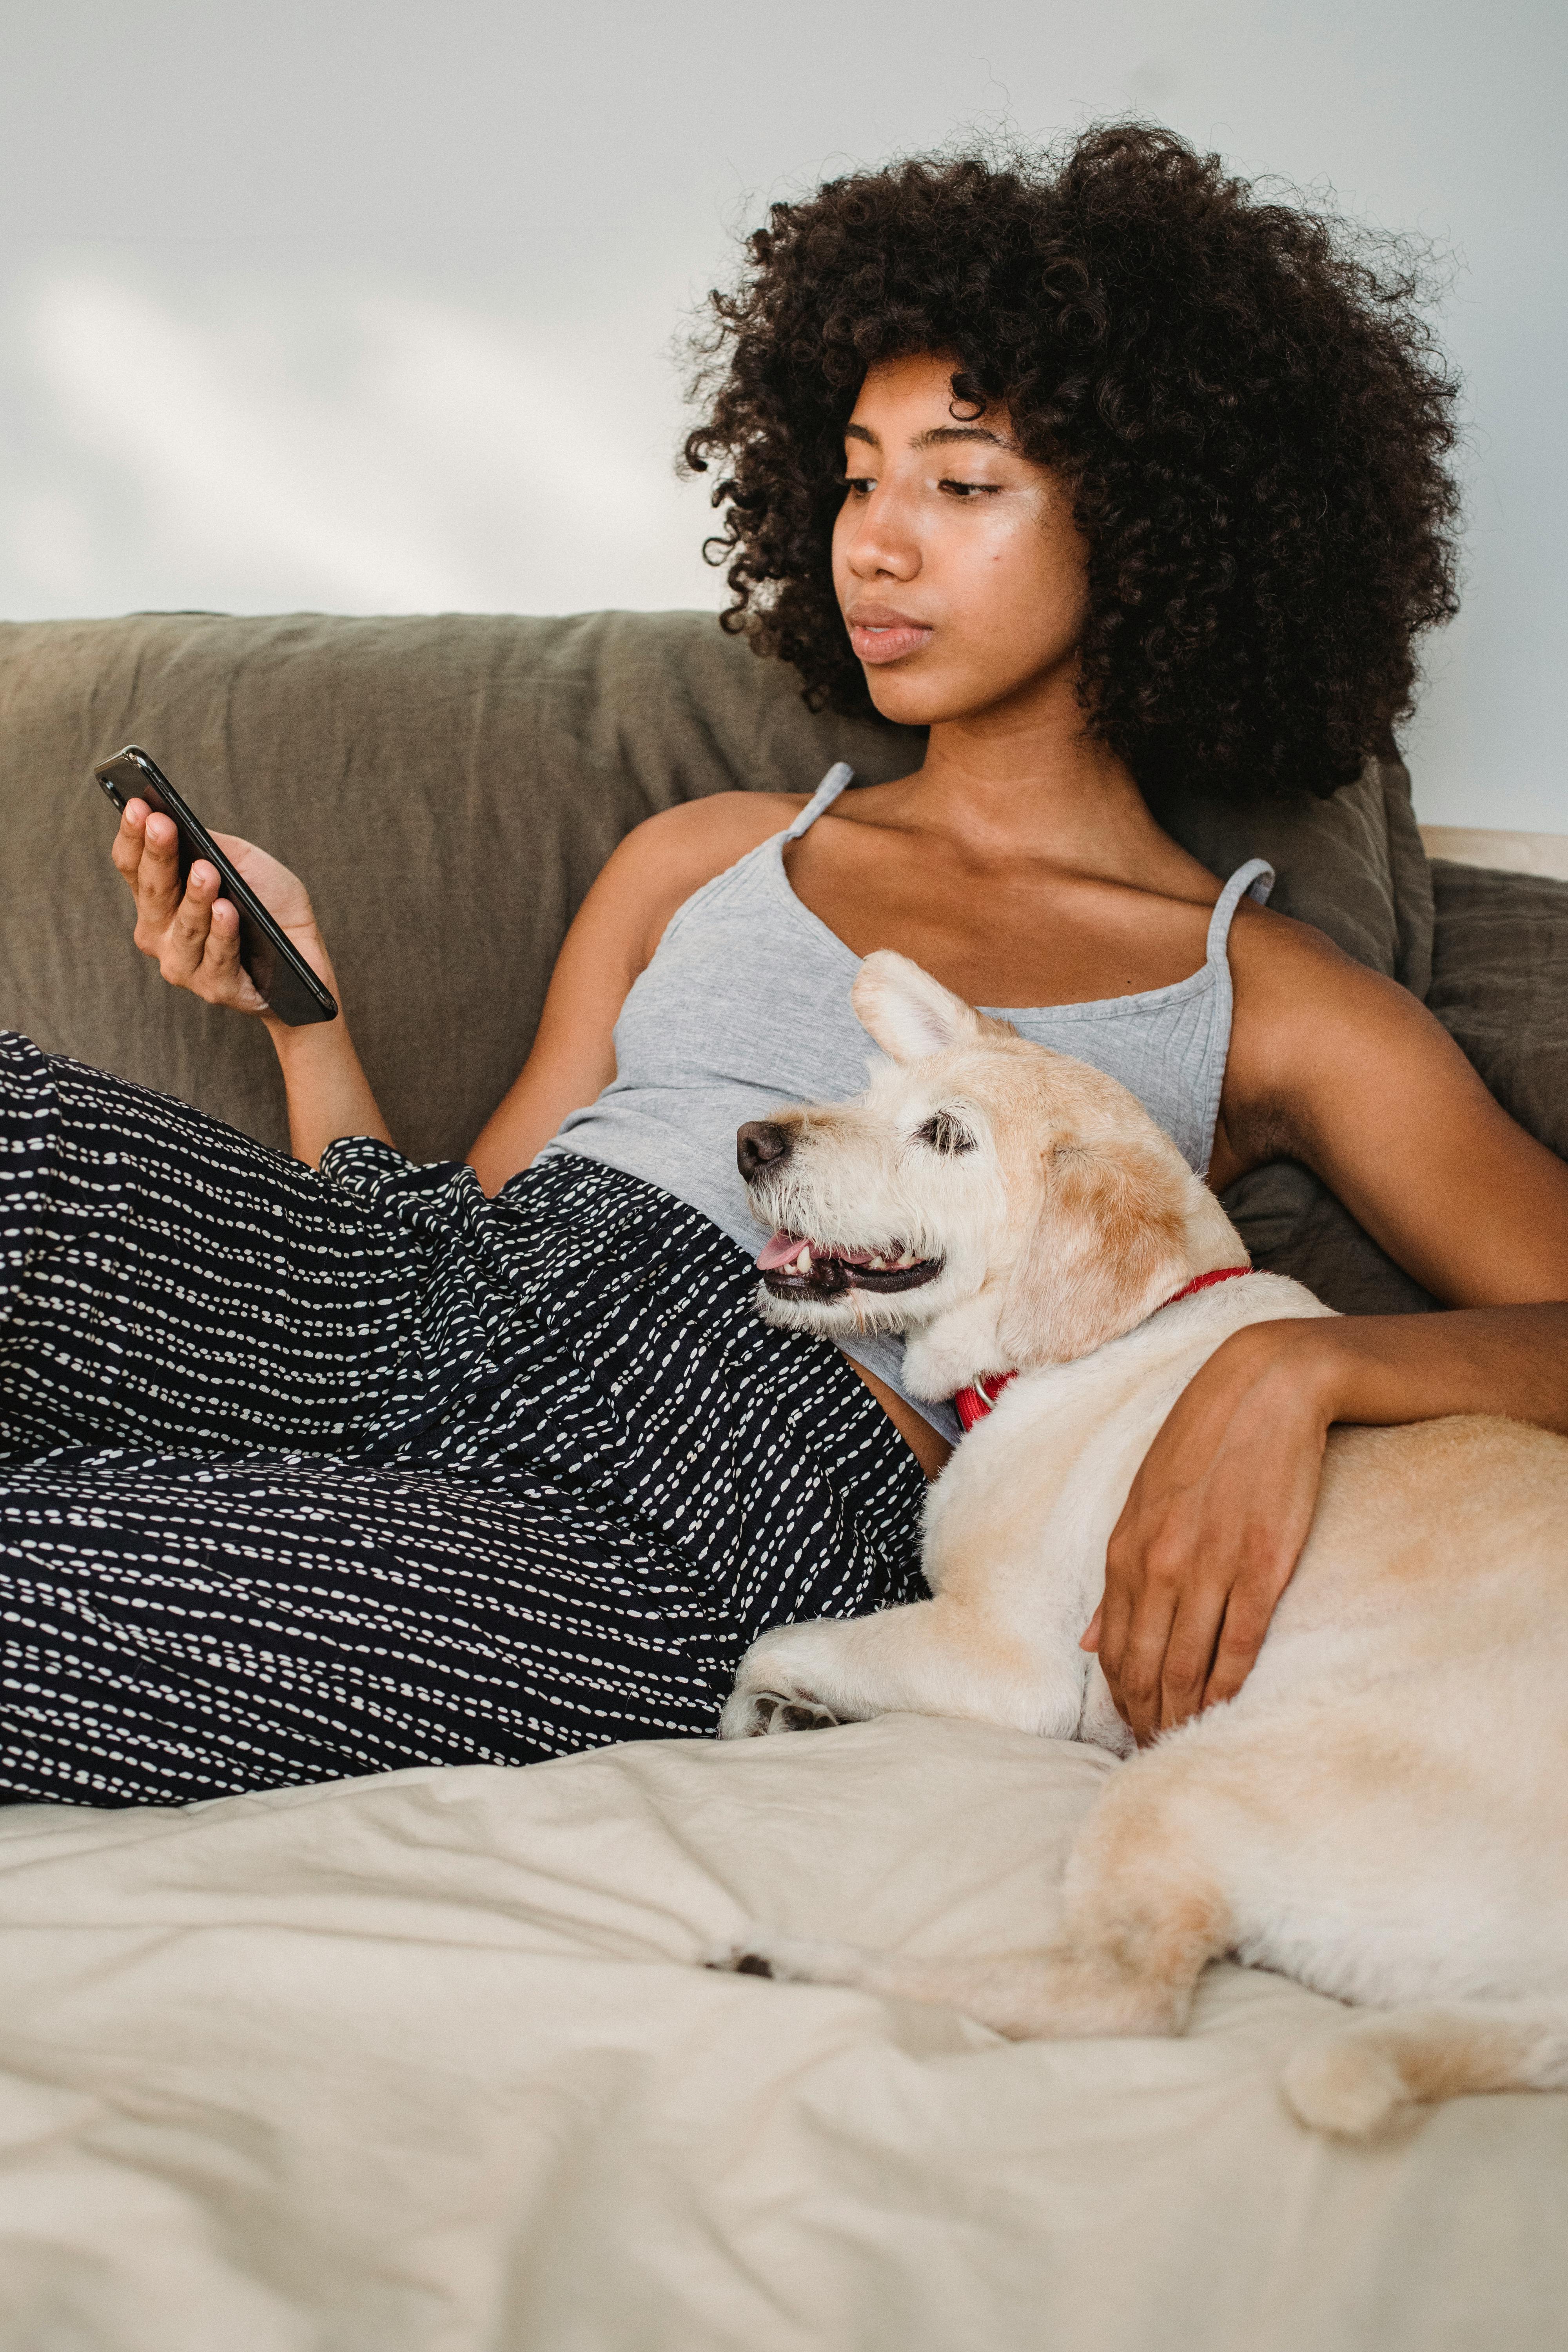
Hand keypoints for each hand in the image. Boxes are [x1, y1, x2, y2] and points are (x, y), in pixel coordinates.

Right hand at [111, 799, 328, 1019]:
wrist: (306, 956)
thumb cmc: (270, 906)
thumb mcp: (243, 864)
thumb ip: (211, 845)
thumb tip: (183, 821)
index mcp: (159, 900)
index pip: (134, 866)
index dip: (132, 836)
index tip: (138, 806)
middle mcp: (161, 934)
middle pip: (153, 892)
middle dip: (157, 855)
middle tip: (161, 825)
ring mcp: (184, 964)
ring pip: (184, 927)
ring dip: (195, 897)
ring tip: (206, 871)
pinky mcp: (216, 987)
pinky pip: (217, 958)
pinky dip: (223, 934)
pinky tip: (227, 911)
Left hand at [1081, 1319, 1335, 1744]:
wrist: (1265, 1390)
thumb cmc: (1204, 1443)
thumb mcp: (1144, 1501)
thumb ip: (1120, 1574)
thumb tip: (1091, 1640)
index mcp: (1126, 1549)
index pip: (1113, 1650)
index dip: (1121, 1698)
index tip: (1130, 1729)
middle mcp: (1161, 1565)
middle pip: (1148, 1666)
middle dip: (1149, 1717)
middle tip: (1156, 1753)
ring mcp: (1213, 1567)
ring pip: (1190, 1665)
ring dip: (1186, 1713)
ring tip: (1186, 1743)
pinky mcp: (1263, 1566)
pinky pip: (1240, 1644)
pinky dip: (1230, 1686)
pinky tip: (1226, 1711)